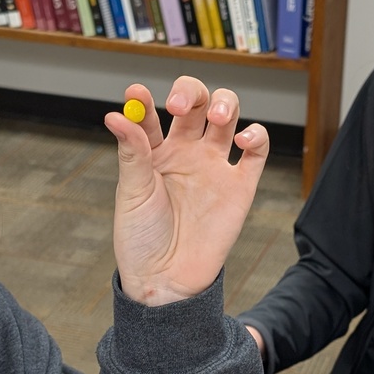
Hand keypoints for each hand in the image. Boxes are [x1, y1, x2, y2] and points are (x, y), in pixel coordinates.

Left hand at [103, 77, 268, 305]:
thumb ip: (132, 152)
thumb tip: (116, 114)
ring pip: (227, 116)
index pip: (151, 114)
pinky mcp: (240, 186)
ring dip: (226, 103)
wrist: (167, 280)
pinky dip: (256, 136)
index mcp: (154, 153)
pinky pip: (256, 151)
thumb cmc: (142, 240)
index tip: (135, 94)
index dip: (144, 100)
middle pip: (196, 104)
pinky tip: (243, 140)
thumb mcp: (131, 193)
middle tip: (180, 107)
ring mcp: (214, 166)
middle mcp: (186, 153)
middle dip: (192, 93)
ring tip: (219, 116)